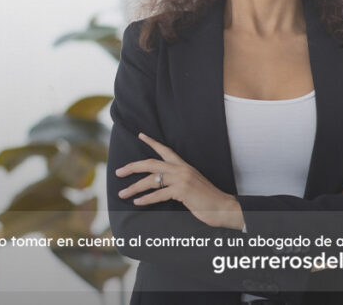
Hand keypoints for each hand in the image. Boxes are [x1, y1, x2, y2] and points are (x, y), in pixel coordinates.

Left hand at [116, 132, 243, 229]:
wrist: (223, 207)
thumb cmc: (206, 200)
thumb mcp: (191, 185)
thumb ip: (177, 182)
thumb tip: (160, 184)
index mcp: (183, 166)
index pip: (165, 150)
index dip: (152, 142)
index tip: (140, 135)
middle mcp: (181, 169)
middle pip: (151, 164)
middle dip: (132, 167)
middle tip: (118, 172)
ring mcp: (182, 179)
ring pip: (151, 180)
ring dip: (134, 187)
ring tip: (122, 193)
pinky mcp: (182, 191)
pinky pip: (159, 194)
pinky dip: (146, 199)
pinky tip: (137, 202)